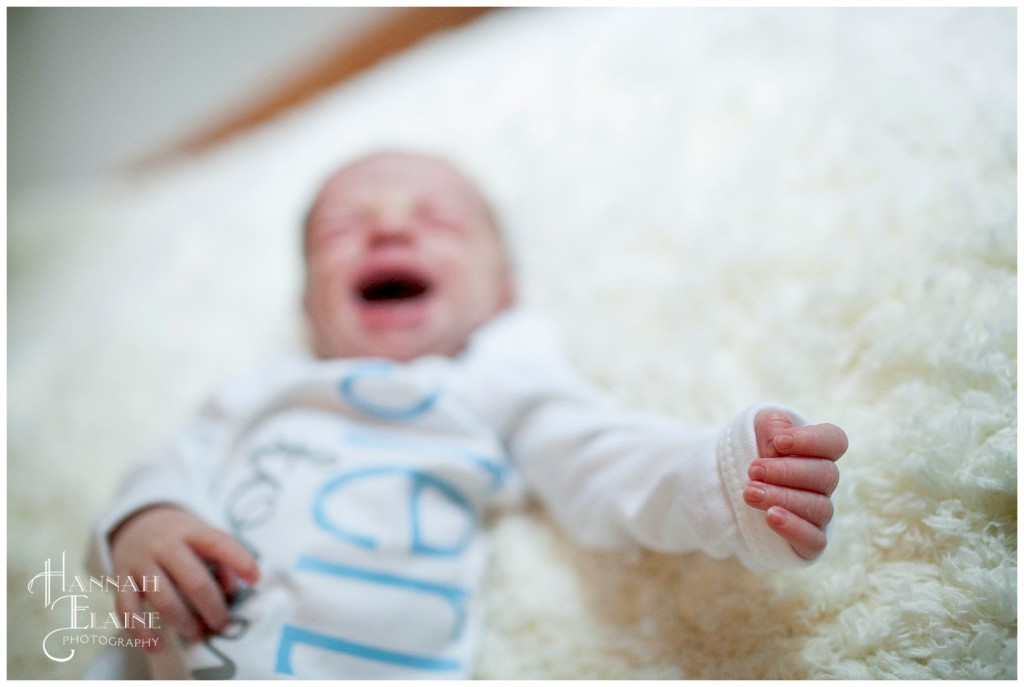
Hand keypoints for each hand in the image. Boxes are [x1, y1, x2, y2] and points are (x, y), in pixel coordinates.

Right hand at [109, 505, 259, 649]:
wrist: (136, 523)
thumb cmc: (181, 537)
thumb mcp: (203, 535)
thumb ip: (222, 557)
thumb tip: (232, 589)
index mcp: (191, 530)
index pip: (219, 543)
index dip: (240, 561)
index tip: (256, 580)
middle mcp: (165, 545)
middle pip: (193, 579)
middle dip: (212, 607)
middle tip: (223, 624)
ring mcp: (141, 563)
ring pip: (163, 598)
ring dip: (184, 621)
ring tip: (198, 633)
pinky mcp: (120, 580)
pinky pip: (127, 610)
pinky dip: (141, 631)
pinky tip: (157, 645)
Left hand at [744, 410, 847, 559]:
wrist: (730, 489)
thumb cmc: (753, 454)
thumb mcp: (756, 429)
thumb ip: (771, 425)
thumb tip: (779, 441)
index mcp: (817, 452)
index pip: (835, 441)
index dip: (811, 441)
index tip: (779, 443)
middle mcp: (823, 483)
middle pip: (825, 475)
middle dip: (786, 471)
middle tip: (754, 470)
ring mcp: (818, 513)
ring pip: (818, 507)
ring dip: (782, 498)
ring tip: (751, 493)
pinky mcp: (808, 541)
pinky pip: (814, 540)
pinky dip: (794, 528)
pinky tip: (771, 517)